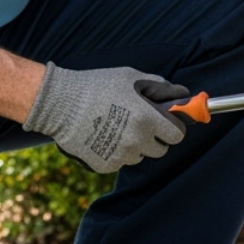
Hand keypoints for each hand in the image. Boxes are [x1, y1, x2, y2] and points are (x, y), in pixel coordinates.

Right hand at [22, 64, 188, 173]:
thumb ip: (159, 86)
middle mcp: (137, 141)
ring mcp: (121, 156)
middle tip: (138, 123)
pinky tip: (102, 136)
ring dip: (134, 145)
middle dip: (154, 138)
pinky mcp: (106, 165)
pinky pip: (120, 161)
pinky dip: (115, 152)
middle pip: (160, 150)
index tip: (165, 123)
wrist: (60, 104)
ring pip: (139, 156)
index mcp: (148, 119)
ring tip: (115, 127)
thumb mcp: (130, 78)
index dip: (173, 128)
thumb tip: (183, 93)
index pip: (177, 135)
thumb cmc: (97, 86)